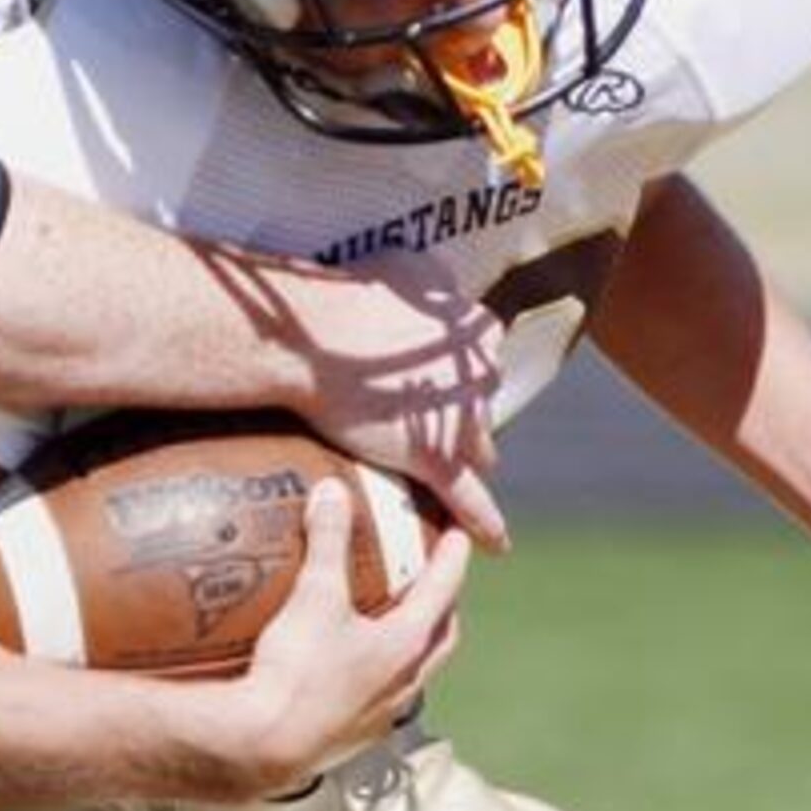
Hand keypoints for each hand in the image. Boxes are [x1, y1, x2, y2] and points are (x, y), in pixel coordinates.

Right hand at [231, 480, 471, 793]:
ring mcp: (382, 713)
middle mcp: (405, 681)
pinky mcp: (356, 735)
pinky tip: (353, 667)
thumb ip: (328, 541)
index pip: (442, 592)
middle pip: (442, 639)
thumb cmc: (297, 668)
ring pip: (416, 672)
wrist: (264, 745)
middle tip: (437, 582)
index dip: (451, 560)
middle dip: (445, 607)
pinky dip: (381, 673)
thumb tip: (334, 491)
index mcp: (406, 644)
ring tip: (399, 623)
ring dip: (416, 644)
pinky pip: (383, 697)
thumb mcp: (314, 596)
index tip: (459, 536)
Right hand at [270, 254, 509, 552]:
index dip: (456, 368)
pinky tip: (496, 545)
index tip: (432, 374)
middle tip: (419, 415)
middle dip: (461, 412)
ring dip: (463, 455)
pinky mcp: (435, 461)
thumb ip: (435, 278)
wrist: (313, 338)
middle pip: (482, 404)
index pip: (481, 355)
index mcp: (473, 333)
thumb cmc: (350, 295)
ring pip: (478, 449)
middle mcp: (478, 378)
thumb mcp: (407, 265)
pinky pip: (469, 500)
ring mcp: (460, 423)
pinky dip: (484, 523)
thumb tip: (442, 286)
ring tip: (434, 465)